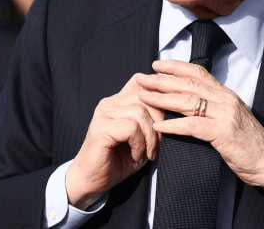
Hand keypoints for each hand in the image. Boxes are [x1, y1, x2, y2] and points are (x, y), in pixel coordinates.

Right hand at [65, 74, 162, 208]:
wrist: (91, 182)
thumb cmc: (119, 161)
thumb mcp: (141, 138)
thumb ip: (151, 121)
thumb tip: (172, 108)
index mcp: (118, 102)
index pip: (140, 82)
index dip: (158, 94)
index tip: (168, 114)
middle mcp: (109, 104)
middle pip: (145, 96)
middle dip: (158, 120)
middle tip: (157, 144)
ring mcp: (103, 114)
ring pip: (139, 112)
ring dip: (150, 136)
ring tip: (147, 153)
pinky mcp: (100, 128)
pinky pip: (130, 128)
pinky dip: (139, 144)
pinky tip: (136, 155)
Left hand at [136, 60, 263, 199]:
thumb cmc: (250, 144)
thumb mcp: (231, 119)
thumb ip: (214, 108)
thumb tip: (191, 104)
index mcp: (226, 94)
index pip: (198, 72)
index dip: (175, 66)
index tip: (156, 65)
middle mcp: (225, 99)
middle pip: (187, 84)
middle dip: (161, 80)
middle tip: (140, 78)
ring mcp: (225, 114)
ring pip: (187, 101)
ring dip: (161, 98)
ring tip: (142, 97)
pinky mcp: (223, 132)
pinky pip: (193, 126)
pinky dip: (173, 126)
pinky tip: (159, 126)